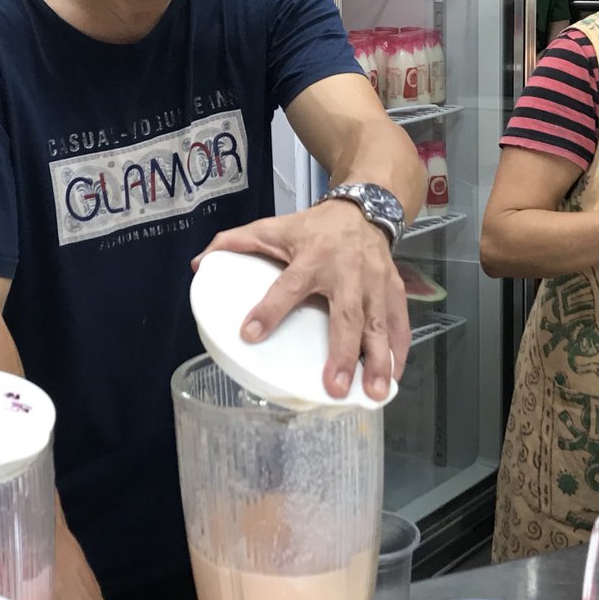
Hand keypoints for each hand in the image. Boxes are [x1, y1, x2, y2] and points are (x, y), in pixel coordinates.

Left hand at [193, 201, 407, 401]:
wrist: (366, 207)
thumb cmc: (315, 227)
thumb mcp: (274, 227)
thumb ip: (236, 242)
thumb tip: (199, 264)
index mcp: (312, 257)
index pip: (288, 285)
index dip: (269, 310)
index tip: (249, 334)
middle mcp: (347, 271)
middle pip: (345, 315)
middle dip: (342, 353)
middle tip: (334, 387)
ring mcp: (375, 283)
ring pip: (378, 325)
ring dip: (377, 361)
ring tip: (373, 393)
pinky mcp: (394, 290)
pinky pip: (399, 324)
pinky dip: (399, 352)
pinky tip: (393, 379)